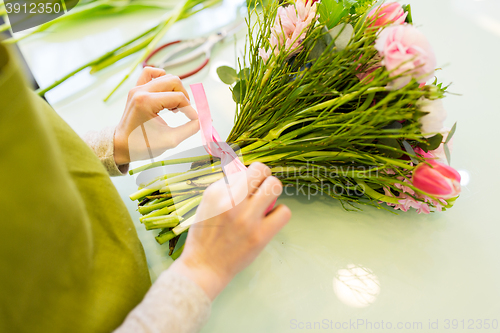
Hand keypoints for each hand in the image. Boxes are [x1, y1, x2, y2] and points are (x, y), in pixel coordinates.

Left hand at [114, 67, 199, 164]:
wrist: (122, 145)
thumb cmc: (143, 145)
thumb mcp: (170, 140)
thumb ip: (190, 129)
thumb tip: (203, 120)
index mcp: (147, 102)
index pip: (179, 98)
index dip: (191, 109)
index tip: (194, 120)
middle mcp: (141, 91)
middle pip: (173, 81)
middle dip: (184, 96)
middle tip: (184, 111)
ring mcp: (137, 88)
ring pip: (165, 76)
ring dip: (175, 89)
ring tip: (173, 106)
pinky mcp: (136, 89)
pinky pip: (150, 73)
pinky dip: (161, 78)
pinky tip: (165, 91)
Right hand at [169, 162, 291, 299]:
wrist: (204, 266)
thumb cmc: (205, 235)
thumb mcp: (207, 203)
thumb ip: (225, 186)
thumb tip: (245, 170)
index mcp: (216, 193)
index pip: (245, 168)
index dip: (251, 173)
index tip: (250, 182)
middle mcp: (232, 202)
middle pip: (262, 171)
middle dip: (264, 177)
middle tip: (260, 188)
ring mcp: (247, 219)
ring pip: (275, 186)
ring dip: (272, 191)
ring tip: (264, 202)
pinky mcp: (260, 236)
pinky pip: (284, 212)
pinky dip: (279, 213)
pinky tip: (269, 219)